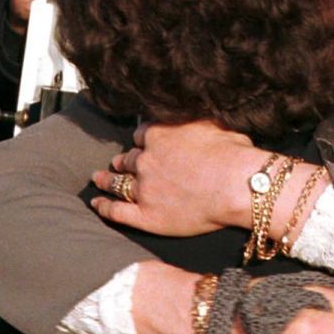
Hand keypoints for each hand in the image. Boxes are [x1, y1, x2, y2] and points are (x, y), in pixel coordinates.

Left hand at [91, 120, 262, 235]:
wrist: (237, 186)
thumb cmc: (234, 155)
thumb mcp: (214, 124)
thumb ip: (194, 122)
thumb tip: (192, 118)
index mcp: (159, 135)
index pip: (141, 135)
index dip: (142, 140)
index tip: (143, 144)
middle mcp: (146, 159)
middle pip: (127, 159)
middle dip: (124, 160)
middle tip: (119, 163)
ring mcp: (143, 188)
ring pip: (117, 182)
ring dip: (107, 180)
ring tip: (99, 179)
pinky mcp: (145, 215)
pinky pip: (116, 210)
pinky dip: (103, 206)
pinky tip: (96, 203)